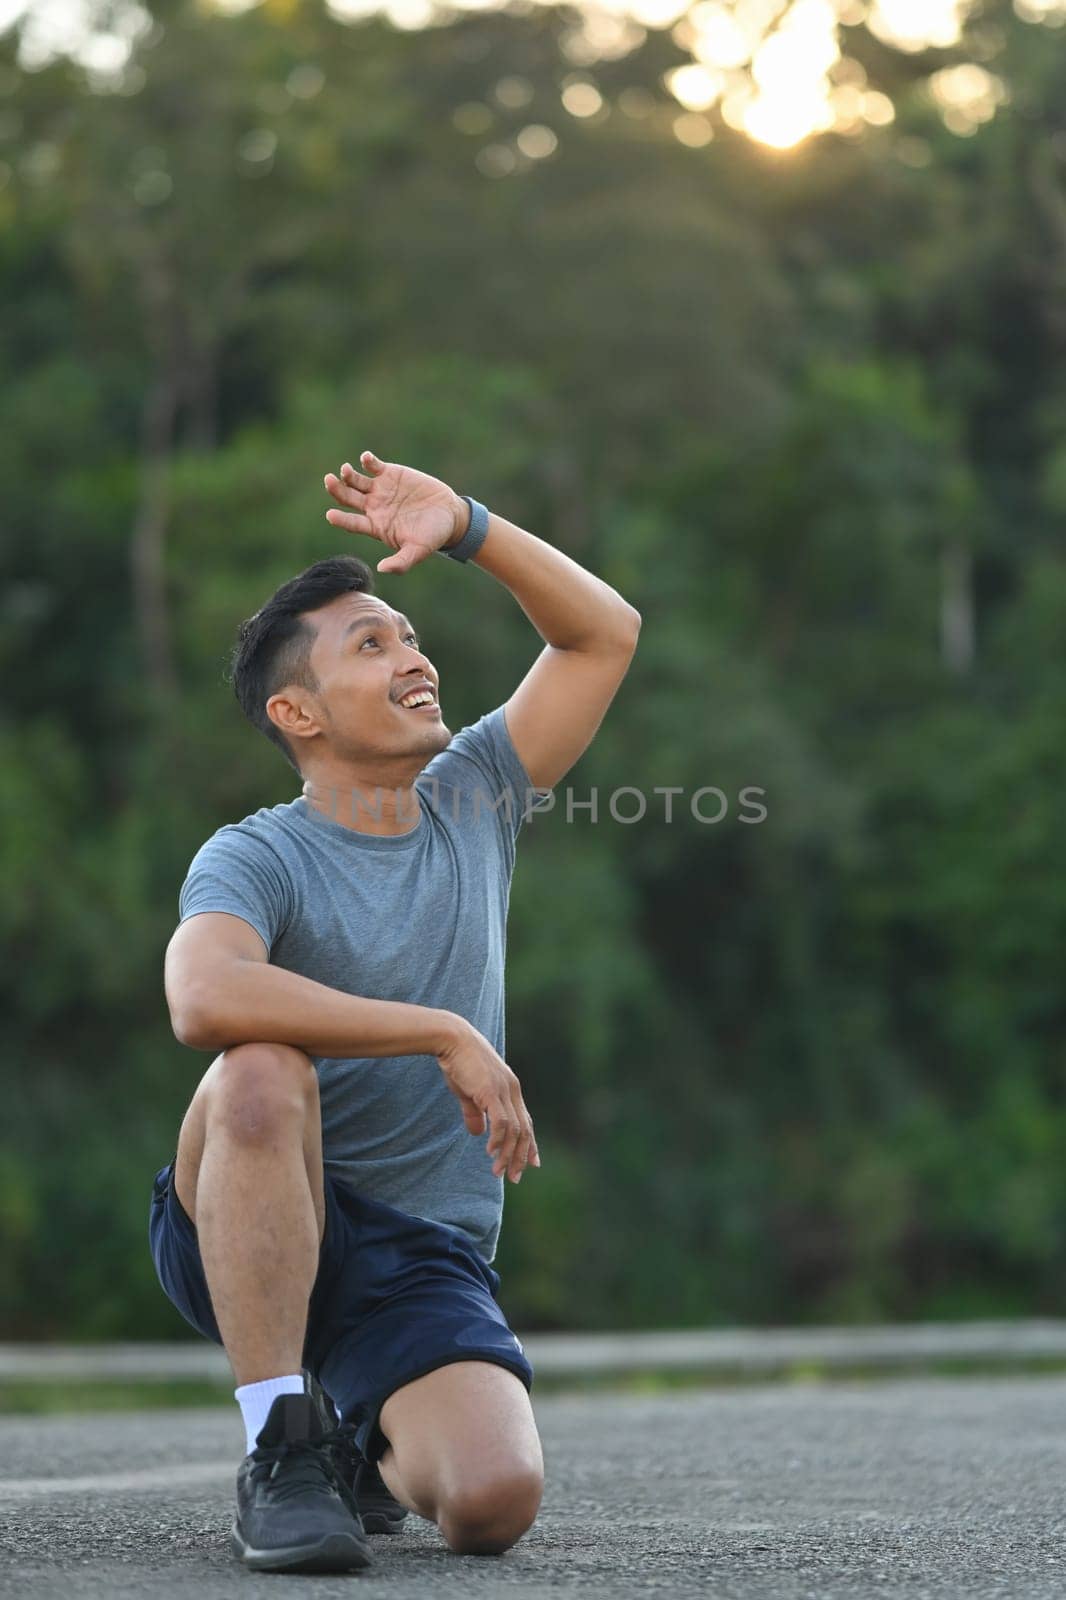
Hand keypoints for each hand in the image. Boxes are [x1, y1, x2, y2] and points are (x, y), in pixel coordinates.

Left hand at [324, 451, 468, 574]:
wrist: (449, 515)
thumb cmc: (432, 537)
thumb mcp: (418, 551)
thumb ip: (401, 562)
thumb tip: (382, 569)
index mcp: (375, 526)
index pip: (352, 523)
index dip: (341, 519)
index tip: (330, 515)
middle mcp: (373, 507)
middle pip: (348, 498)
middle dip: (337, 490)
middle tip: (329, 481)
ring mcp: (380, 490)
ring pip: (356, 481)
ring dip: (348, 475)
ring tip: (346, 470)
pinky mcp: (390, 474)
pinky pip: (374, 466)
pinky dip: (368, 461)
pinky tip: (365, 458)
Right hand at [435, 1019, 540, 1183]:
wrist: (452, 1039)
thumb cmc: (458, 1062)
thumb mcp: (468, 1092)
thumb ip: (475, 1113)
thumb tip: (478, 1133)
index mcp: (510, 1089)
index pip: (526, 1121)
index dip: (530, 1144)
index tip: (532, 1164)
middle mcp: (512, 1090)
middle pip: (524, 1130)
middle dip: (520, 1156)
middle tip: (514, 1177)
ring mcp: (503, 1090)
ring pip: (514, 1130)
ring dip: (507, 1153)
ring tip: (498, 1172)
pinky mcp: (491, 1091)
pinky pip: (501, 1122)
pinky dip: (498, 1139)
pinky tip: (491, 1152)